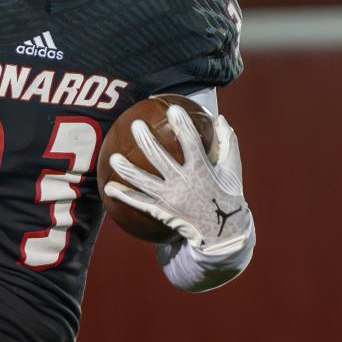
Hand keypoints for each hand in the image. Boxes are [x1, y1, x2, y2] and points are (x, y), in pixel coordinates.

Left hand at [102, 104, 252, 255]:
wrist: (222, 232)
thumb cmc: (227, 196)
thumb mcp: (232, 170)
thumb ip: (227, 142)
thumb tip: (219, 118)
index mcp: (201, 170)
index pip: (191, 142)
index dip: (182, 125)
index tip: (173, 109)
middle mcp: (183, 183)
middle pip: (160, 159)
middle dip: (146, 141)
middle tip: (136, 125)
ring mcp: (170, 198)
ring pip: (143, 182)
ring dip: (127, 169)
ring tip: (113, 157)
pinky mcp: (161, 211)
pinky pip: (139, 202)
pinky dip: (123, 195)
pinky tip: (109, 187)